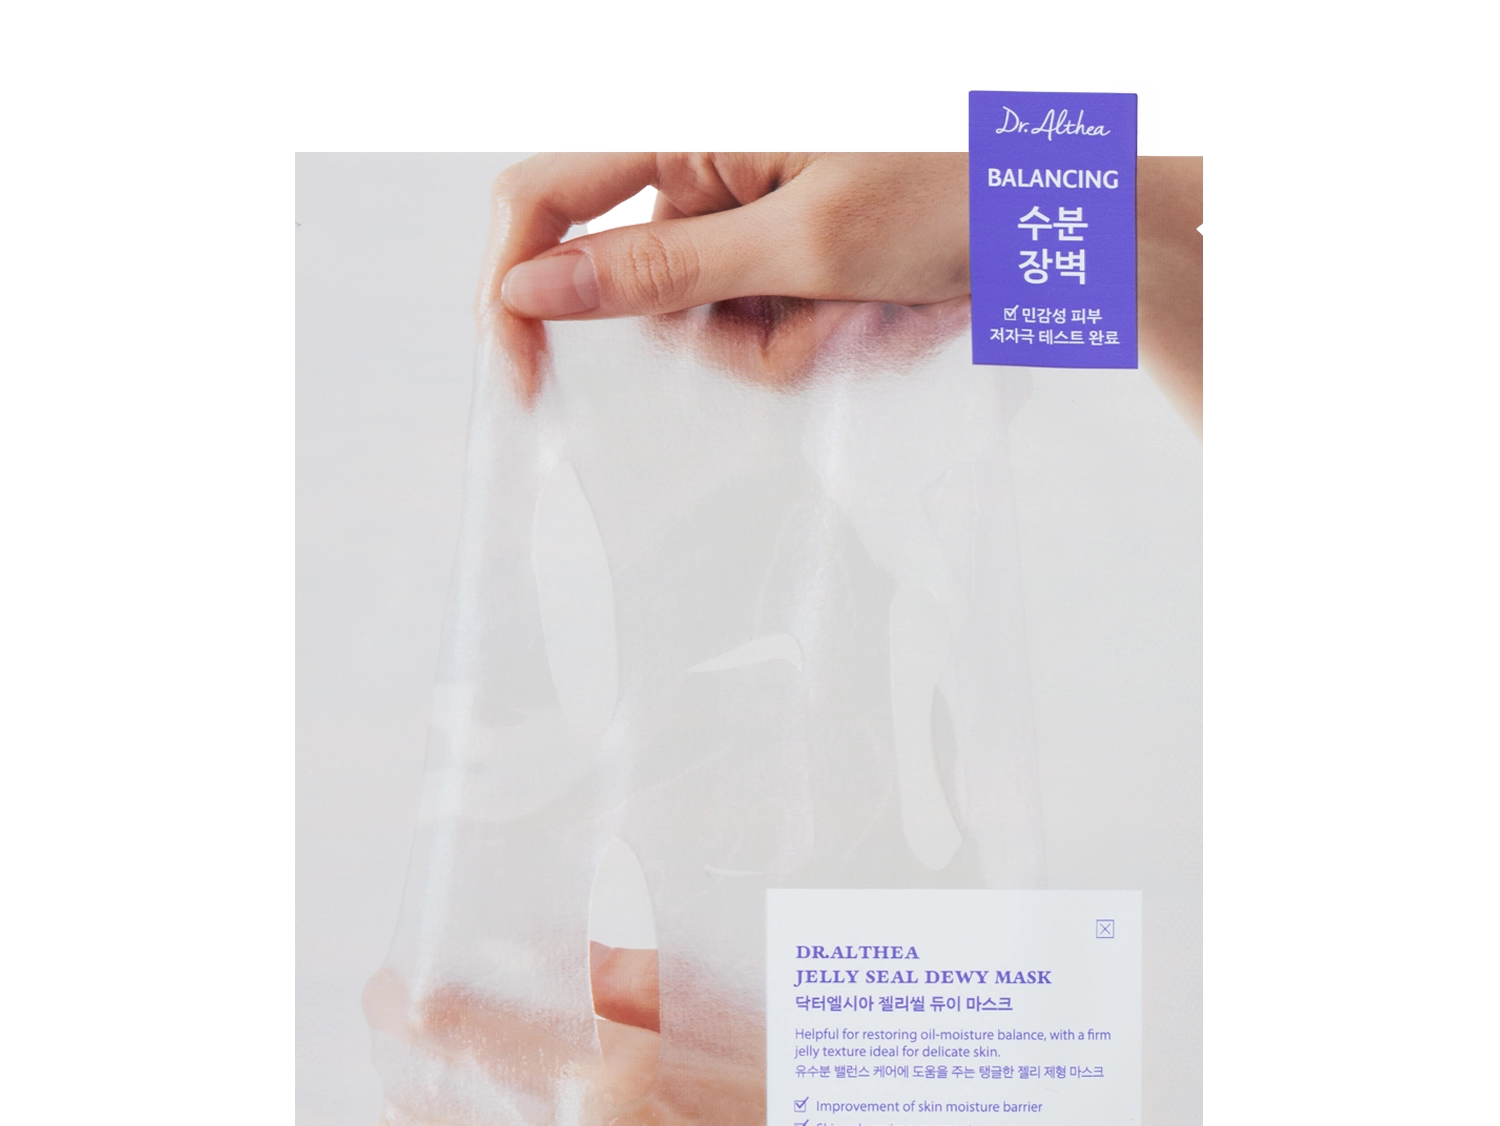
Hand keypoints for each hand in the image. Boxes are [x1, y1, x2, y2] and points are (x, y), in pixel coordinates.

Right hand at [481, 153, 970, 398]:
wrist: (1081, 207)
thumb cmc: (965, 185)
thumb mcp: (805, 239)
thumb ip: (661, 271)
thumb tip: (535, 289)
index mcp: (697, 116)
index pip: (549, 195)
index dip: (519, 287)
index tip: (526, 379)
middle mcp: (715, 155)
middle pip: (651, 288)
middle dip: (733, 332)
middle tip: (829, 315)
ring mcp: (758, 203)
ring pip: (717, 326)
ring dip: (795, 342)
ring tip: (883, 305)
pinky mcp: (794, 240)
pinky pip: (769, 326)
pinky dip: (824, 338)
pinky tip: (891, 308)